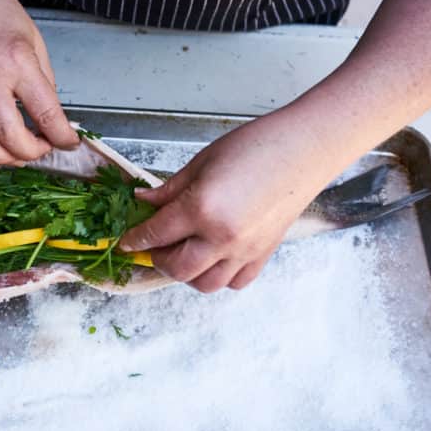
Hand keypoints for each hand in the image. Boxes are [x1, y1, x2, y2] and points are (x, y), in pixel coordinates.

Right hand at [0, 0, 78, 175]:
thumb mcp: (33, 39)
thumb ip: (42, 82)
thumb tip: (50, 118)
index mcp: (17, 61)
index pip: (46, 114)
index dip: (62, 137)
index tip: (69, 142)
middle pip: (10, 136)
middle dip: (32, 152)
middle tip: (42, 147)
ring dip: (3, 159)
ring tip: (18, 155)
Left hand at [119, 112, 333, 291]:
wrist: (303, 149)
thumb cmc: (256, 146)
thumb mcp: (203, 162)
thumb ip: (170, 189)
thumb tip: (144, 202)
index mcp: (202, 209)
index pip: (156, 234)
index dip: (136, 239)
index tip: (127, 241)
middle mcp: (222, 237)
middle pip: (177, 268)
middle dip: (158, 260)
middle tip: (154, 246)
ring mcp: (245, 250)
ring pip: (205, 284)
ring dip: (187, 273)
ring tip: (183, 253)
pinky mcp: (263, 254)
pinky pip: (235, 282)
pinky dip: (219, 276)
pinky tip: (213, 257)